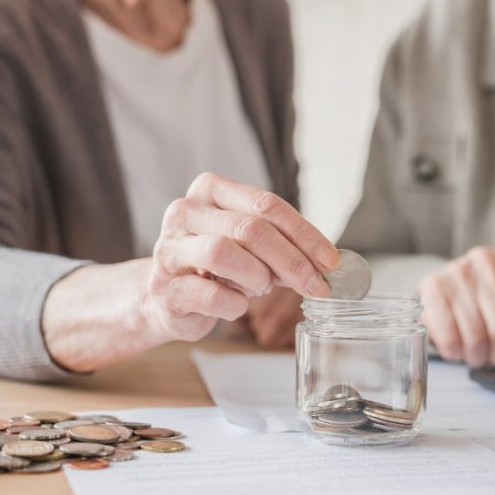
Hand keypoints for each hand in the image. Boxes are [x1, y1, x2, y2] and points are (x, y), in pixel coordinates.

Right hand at [141, 173, 337, 343]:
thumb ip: (281, 244)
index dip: (305, 234)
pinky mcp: (164, 288)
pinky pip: (211, 295)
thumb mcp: (249, 245)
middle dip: (292, 261)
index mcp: (211, 190)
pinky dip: (234, 305)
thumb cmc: (217, 267)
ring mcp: (170, 249)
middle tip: (316, 286)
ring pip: (223, 253)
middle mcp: (185, 211)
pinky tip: (235, 305)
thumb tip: (326, 263)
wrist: (168, 298)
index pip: (267, 204)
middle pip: (250, 229)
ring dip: (256, 277)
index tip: (331, 261)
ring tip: (260, 287)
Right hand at [418, 246, 494, 366]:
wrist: (455, 283)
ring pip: (476, 337)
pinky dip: (456, 352)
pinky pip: (449, 337)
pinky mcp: (432, 286)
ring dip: (478, 356)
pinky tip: (458, 345)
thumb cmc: (494, 298)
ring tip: (477, 350)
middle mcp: (488, 261)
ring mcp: (458, 272)